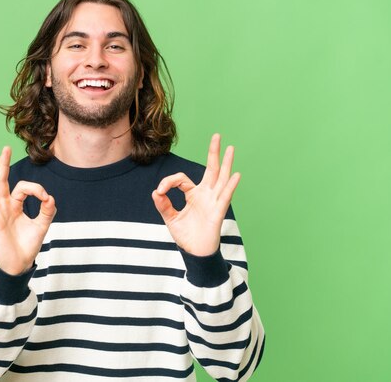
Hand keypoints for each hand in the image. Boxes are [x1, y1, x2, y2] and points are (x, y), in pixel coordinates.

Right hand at [0, 146, 55, 274]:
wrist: (20, 263)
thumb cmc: (29, 245)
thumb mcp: (42, 226)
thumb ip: (47, 211)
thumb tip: (50, 197)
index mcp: (16, 205)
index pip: (22, 188)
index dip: (35, 189)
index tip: (45, 197)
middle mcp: (4, 206)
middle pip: (2, 181)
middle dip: (4, 164)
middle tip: (5, 148)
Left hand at [152, 134, 239, 255]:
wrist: (194, 253)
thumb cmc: (186, 236)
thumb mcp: (170, 218)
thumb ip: (163, 205)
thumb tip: (155, 192)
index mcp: (194, 195)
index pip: (181, 179)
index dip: (168, 182)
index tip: (159, 192)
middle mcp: (206, 195)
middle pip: (211, 170)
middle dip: (213, 153)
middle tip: (217, 136)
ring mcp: (213, 202)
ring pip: (221, 179)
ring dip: (226, 164)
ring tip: (231, 148)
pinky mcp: (217, 212)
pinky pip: (224, 197)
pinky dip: (230, 186)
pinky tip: (235, 175)